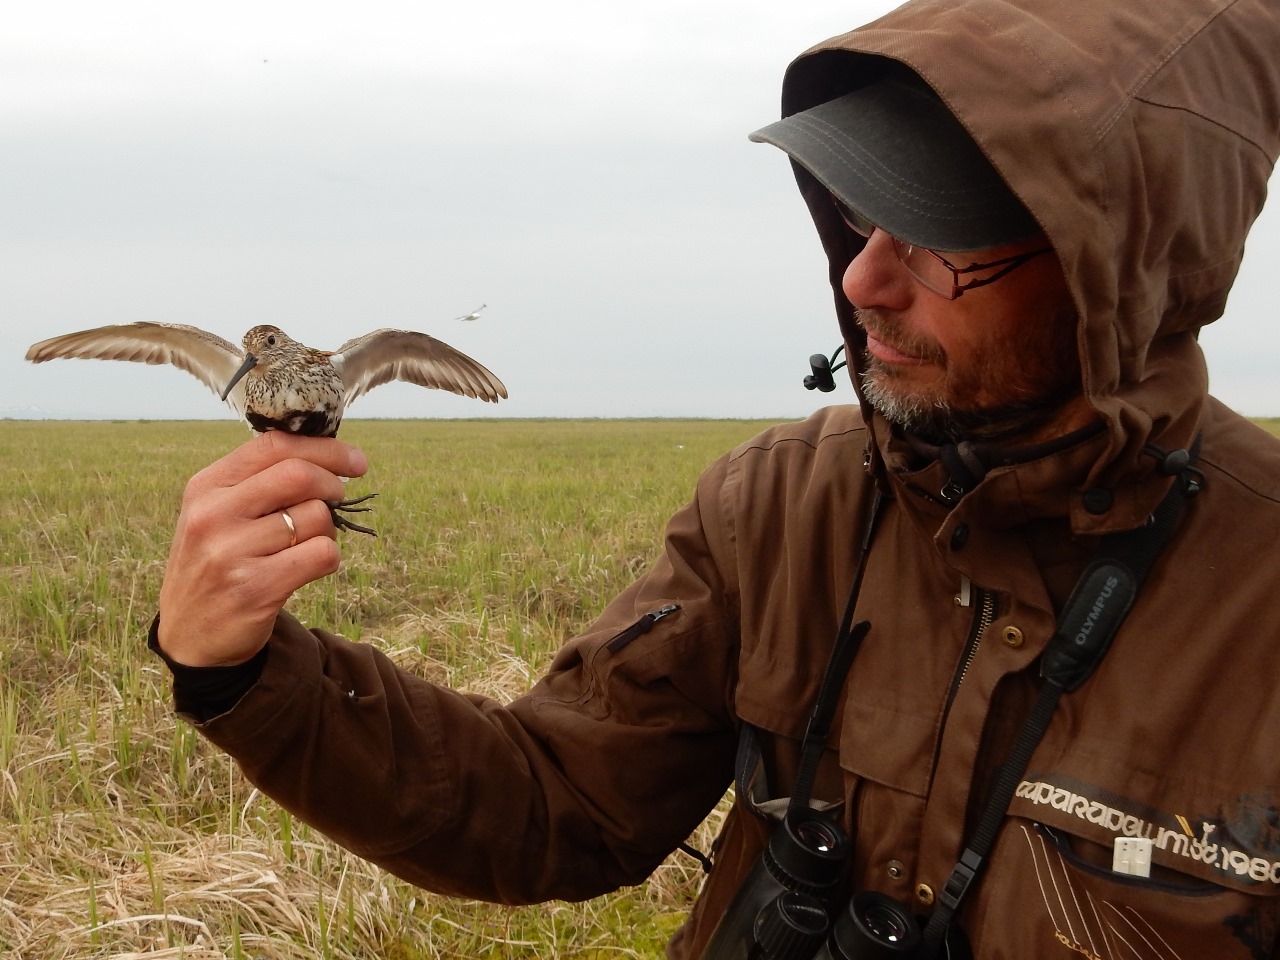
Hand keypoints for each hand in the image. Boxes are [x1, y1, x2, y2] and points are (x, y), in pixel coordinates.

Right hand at [156, 431, 368, 666]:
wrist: (188, 636)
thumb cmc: (216, 564)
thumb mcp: (218, 514)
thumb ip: (260, 482)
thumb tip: (330, 456)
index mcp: (205, 487)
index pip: (274, 446)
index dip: (325, 448)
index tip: (357, 461)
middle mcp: (213, 515)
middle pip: (299, 475)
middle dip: (333, 485)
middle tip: (338, 499)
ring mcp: (231, 552)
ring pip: (316, 517)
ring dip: (327, 530)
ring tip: (305, 545)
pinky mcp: (255, 588)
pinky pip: (322, 554)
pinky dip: (328, 558)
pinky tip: (308, 567)